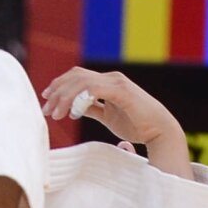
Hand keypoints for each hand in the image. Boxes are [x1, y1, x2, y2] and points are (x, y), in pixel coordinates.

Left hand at [41, 67, 182, 149]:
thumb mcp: (109, 117)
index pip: (78, 76)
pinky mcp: (122, 91)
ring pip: (82, 81)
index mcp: (107, 82)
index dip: (60, 85)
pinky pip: (95, 90)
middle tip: (46, 109)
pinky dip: (80, 98)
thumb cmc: (137, 125)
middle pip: (76, 76)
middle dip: (57, 90)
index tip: (47, 99)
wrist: (161, 131)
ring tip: (55, 114)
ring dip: (65, 97)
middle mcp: (110, 78)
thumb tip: (76, 108)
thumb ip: (93, 109)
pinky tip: (74, 113)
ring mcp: (116, 82)